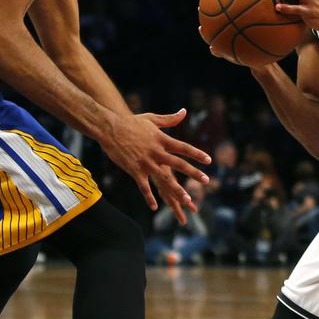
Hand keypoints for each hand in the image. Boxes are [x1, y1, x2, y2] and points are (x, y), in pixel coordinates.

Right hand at [100, 107, 210, 222]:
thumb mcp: (152, 119)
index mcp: (162, 140)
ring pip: (164, 179)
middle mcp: (157, 152)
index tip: (209, 160)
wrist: (110, 128)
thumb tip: (184, 112)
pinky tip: (154, 207)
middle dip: (193, 173)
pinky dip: (149, 197)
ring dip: (176, 190)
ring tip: (187, 200)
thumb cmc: (131, 123)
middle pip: (179, 164)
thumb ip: (170, 119)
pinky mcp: (134, 170)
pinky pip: (143, 187)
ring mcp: (146, 162)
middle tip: (207, 180)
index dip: (197, 154)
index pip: (184, 148)